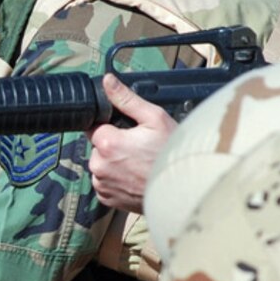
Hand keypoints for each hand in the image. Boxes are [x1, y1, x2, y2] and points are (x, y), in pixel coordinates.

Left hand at [90, 73, 175, 213]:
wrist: (184, 189)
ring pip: (102, 165)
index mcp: (107, 143)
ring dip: (114, 163)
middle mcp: (99, 166)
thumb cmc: (171, 153)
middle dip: (114, 145)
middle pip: (98, 147)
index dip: (112, 127)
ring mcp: (102, 185)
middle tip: (139, 148)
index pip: (95, 127)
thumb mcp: (154, 118)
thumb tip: (108, 81)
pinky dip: (117, 180)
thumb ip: (126, 99)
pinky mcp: (108, 199)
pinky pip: (105, 183)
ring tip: (139, 164)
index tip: (128, 132)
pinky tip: (135, 177)